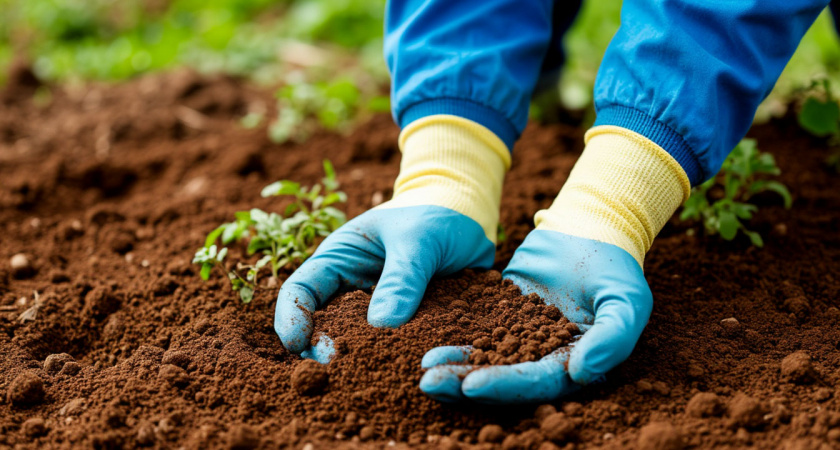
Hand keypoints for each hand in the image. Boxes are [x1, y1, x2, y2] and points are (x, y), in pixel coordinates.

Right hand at [274, 205, 494, 356]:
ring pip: (355, 343)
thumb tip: (381, 327)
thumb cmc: (438, 217)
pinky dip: (390, 362)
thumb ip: (403, 279)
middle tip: (333, 372)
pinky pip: (390, 349)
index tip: (299, 344)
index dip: (292, 318)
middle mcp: (351, 288)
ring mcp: (377, 310)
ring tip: (363, 381)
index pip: (300, 290)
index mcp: (339, 258)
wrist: (473, 220)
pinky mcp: (403, 326)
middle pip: (321, 326)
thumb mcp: (419, 241)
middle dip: (322, 350)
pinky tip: (399, 376)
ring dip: (356, 361)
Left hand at [419, 230, 651, 402]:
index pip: (539, 381)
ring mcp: (520, 337)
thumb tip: (581, 373)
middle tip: (430, 383)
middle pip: (503, 376)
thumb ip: (613, 338)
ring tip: (424, 369)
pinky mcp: (501, 315)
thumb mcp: (627, 300)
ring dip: (455, 366)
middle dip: (467, 381)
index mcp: (575, 363)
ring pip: (484, 357)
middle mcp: (544, 357)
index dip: (507, 385)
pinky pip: (474, 329)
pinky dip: (453, 338)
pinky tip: (427, 342)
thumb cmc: (616, 267)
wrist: (591, 230)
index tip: (473, 385)